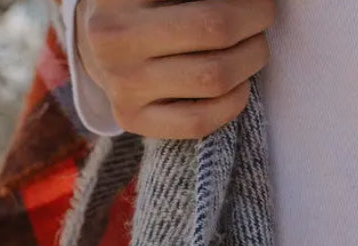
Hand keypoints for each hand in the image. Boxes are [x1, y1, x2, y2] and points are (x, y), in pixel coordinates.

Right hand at [74, 0, 274, 138]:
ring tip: (253, 48)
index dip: (245, 1)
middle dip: (253, 22)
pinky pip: (199, 121)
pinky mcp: (132, 119)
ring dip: (250, 61)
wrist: (96, 44)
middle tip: (262, 16)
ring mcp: (122, 83)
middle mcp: (116, 38)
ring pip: (213, 79)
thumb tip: (254, 1)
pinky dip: (233, 103)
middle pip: (215, 29)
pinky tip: (239, 86)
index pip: (207, 4)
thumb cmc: (142, 5)